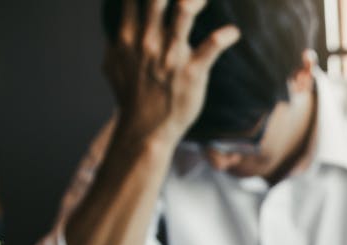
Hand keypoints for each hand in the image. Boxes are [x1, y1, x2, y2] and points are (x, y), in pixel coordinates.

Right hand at [104, 0, 239, 147]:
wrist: (146, 130)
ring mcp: (171, 56)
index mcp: (128, 36)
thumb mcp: (112, 66)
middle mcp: (149, 41)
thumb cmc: (131, 98)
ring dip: (195, 1)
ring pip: (183, 14)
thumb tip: (114, 29)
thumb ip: (113, 42)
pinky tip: (233, 32)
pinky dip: (225, 36)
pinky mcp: (193, 71)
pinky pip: (212, 47)